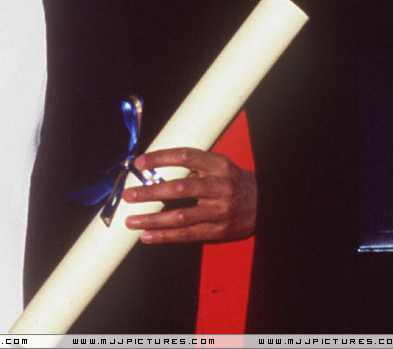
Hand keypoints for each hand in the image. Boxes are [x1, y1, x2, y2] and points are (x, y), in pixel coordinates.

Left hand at [121, 147, 255, 243]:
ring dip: (152, 220)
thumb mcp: (217, 167)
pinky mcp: (218, 231)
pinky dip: (165, 237)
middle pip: (180, 189)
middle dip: (151, 192)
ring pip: (181, 217)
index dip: (161, 158)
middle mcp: (219, 187)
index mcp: (218, 165)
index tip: (139, 163)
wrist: (264, 204)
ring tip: (131, 221)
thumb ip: (191, 170)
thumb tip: (152, 175)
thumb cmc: (231, 182)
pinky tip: (147, 236)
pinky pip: (187, 235)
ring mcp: (219, 211)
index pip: (186, 156)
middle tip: (129, 195)